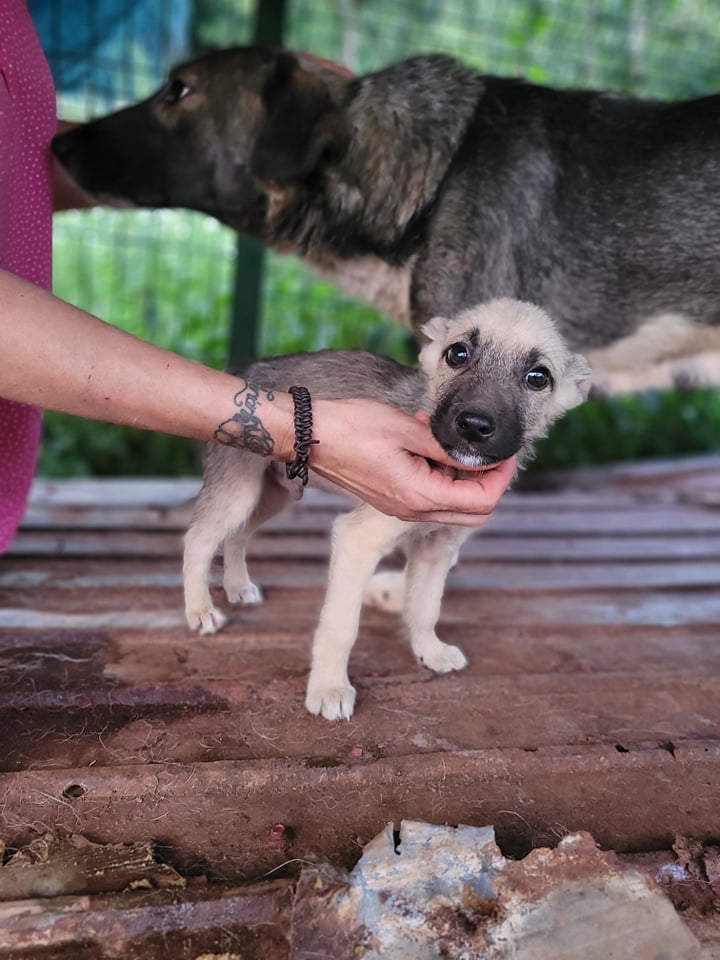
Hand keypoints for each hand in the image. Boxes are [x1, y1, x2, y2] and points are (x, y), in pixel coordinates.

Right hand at [309, 397, 515, 524]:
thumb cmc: (352, 427)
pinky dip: (440, 475)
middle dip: (488, 483)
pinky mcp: (392, 499)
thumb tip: (482, 456)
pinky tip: (427, 443)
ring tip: (448, 439)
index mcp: (420, 496)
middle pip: (472, 513)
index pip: (482, 502)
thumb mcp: (408, 430)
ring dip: (461, 478)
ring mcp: (401, 509)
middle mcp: (412, 511)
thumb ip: (449, 448)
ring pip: (452, 506)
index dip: (501, 478)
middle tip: (489, 452)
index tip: (505, 454)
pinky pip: (430, 497)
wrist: (308, 436)